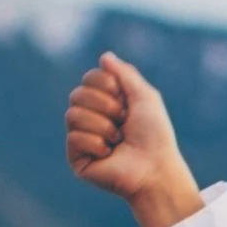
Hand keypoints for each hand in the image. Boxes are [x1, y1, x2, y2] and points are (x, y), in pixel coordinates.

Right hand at [66, 53, 201, 226]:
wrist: (155, 169)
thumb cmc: (155, 135)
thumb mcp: (144, 97)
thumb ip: (125, 74)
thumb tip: (105, 56)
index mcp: (107, 103)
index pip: (89, 78)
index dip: (106, 85)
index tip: (125, 100)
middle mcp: (92, 118)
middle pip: (77, 94)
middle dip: (104, 105)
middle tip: (123, 121)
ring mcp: (83, 138)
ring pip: (72, 114)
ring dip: (102, 126)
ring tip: (117, 140)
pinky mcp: (77, 158)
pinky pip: (73, 137)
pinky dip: (95, 143)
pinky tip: (108, 154)